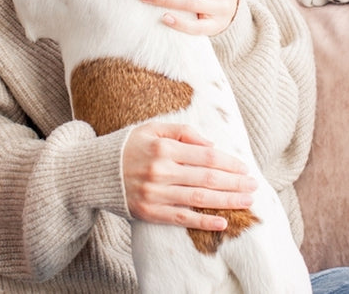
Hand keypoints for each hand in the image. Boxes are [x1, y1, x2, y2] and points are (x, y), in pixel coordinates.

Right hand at [122, 121, 256, 229]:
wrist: (95, 172)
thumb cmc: (128, 146)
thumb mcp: (152, 127)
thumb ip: (183, 132)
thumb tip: (211, 144)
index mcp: (164, 148)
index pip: (207, 156)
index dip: (229, 163)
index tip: (244, 167)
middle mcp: (161, 171)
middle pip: (208, 178)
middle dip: (235, 183)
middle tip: (253, 186)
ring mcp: (156, 194)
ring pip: (199, 199)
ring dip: (227, 201)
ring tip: (247, 201)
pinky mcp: (150, 212)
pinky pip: (183, 218)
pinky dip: (205, 221)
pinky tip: (223, 222)